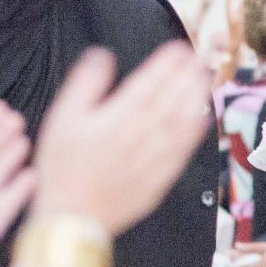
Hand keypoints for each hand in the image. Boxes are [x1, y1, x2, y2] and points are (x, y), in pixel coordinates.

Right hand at [31, 43, 210, 232]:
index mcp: (117, 118)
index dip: (166, 64)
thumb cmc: (63, 171)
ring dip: (195, 99)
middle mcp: (141, 136)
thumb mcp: (61, 120)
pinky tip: (202, 120)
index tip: (178, 48)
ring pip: (181, 123)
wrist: (73, 218)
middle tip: (198, 58)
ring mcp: (154, 159)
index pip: (149, 84)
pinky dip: (194, 133)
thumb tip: (102, 57)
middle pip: (170, 100)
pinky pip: (183, 151)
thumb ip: (85, 85)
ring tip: (204, 81)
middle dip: (186, 76)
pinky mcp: (160, 179)